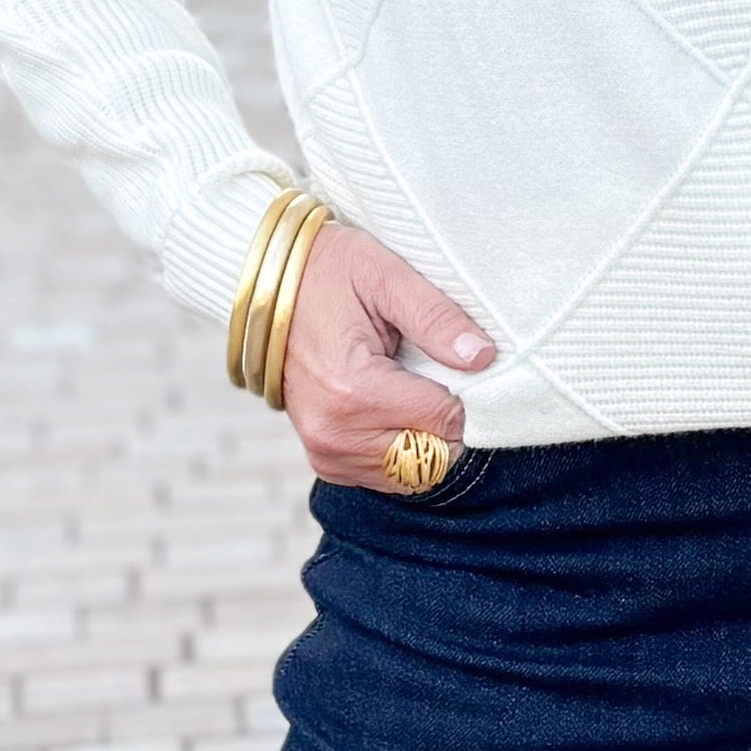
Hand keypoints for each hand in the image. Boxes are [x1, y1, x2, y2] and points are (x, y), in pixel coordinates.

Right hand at [279, 225, 493, 488]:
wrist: (267, 288)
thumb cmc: (326, 274)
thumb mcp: (385, 276)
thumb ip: (436, 318)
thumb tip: (482, 357)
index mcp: (353, 389)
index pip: (445, 420)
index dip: (463, 392)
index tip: (452, 361)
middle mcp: (336, 432)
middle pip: (433, 455)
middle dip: (446, 419)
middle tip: (432, 374)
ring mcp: (326, 452)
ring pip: (414, 474)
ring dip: (425, 437)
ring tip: (408, 388)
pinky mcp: (325, 460)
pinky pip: (388, 476)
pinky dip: (402, 449)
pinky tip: (391, 407)